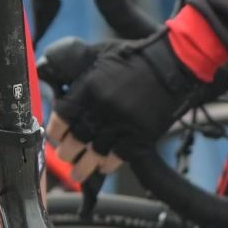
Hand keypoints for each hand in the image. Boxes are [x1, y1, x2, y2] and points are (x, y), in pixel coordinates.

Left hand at [44, 31, 206, 183]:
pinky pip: (118, 158)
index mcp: (89, 88)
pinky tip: (103, 166)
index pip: (63, 117)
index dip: (56, 130)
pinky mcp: (139, 136)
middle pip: (76, 140)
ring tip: (78, 173)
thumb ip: (80, 70)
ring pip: (94, 154)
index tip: (57, 135)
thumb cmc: (136, 57)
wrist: (171, 64)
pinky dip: (107, 165)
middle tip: (66, 155)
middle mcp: (102, 108)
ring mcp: (121, 124)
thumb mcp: (101, 55)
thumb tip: (60, 81)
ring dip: (84, 167)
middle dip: (67, 152)